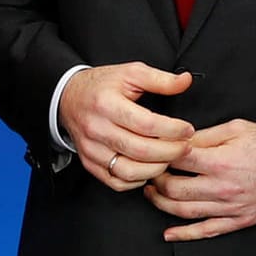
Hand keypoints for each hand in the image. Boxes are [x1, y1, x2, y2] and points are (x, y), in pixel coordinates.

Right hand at [59, 62, 194, 189]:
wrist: (68, 98)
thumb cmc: (101, 86)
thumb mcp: (130, 73)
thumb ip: (160, 79)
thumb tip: (186, 81)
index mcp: (107, 104)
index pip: (146, 124)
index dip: (172, 130)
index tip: (187, 130)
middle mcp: (96, 129)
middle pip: (141, 150)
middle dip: (170, 152)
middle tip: (186, 148)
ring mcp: (91, 149)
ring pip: (129, 171)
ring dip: (156, 169)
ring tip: (170, 158)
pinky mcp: (89, 163)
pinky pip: (117, 182)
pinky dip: (137, 180)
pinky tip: (149, 168)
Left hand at [143, 119, 255, 241]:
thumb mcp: (238, 128)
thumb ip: (206, 135)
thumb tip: (180, 140)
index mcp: (220, 161)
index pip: (176, 159)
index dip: (159, 154)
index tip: (153, 150)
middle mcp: (222, 187)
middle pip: (174, 189)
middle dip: (155, 181)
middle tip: (149, 172)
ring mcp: (229, 208)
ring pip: (184, 211)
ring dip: (161, 204)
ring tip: (152, 194)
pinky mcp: (238, 221)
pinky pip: (206, 231)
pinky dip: (184, 234)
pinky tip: (169, 233)